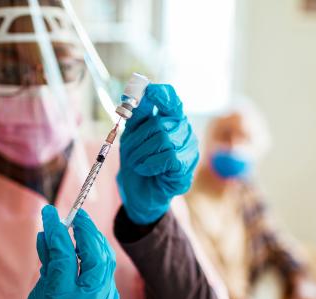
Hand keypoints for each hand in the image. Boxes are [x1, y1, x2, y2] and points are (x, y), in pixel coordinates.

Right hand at [26, 206, 118, 298]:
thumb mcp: (46, 294)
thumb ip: (52, 263)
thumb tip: (51, 237)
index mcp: (87, 286)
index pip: (72, 247)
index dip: (59, 228)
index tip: (49, 213)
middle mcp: (100, 290)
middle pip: (95, 249)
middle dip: (84, 230)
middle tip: (71, 216)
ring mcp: (103, 297)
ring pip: (100, 260)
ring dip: (87, 242)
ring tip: (69, 232)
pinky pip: (98, 273)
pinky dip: (87, 259)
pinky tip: (69, 256)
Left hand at [117, 84, 198, 224]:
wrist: (138, 191)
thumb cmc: (138, 160)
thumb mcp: (131, 134)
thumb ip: (136, 114)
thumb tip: (134, 90)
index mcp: (170, 118)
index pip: (171, 100)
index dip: (162, 94)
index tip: (149, 91)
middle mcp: (184, 130)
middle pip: (160, 122)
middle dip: (137, 138)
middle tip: (127, 151)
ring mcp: (189, 148)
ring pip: (165, 139)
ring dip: (141, 153)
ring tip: (136, 162)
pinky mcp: (187, 167)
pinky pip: (170, 157)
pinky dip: (150, 164)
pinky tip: (146, 170)